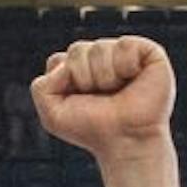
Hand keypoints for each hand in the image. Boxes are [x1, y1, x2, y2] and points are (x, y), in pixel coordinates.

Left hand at [30, 37, 173, 157]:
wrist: (125, 140)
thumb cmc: (92, 129)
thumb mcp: (52, 115)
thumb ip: (41, 87)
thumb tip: (64, 62)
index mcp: (76, 70)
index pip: (58, 61)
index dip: (65, 82)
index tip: (78, 103)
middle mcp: (98, 58)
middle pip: (76, 50)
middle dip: (84, 79)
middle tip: (100, 99)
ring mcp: (121, 53)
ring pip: (99, 47)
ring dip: (104, 77)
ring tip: (117, 92)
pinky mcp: (145, 51)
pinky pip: (124, 45)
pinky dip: (125, 67)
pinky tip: (133, 79)